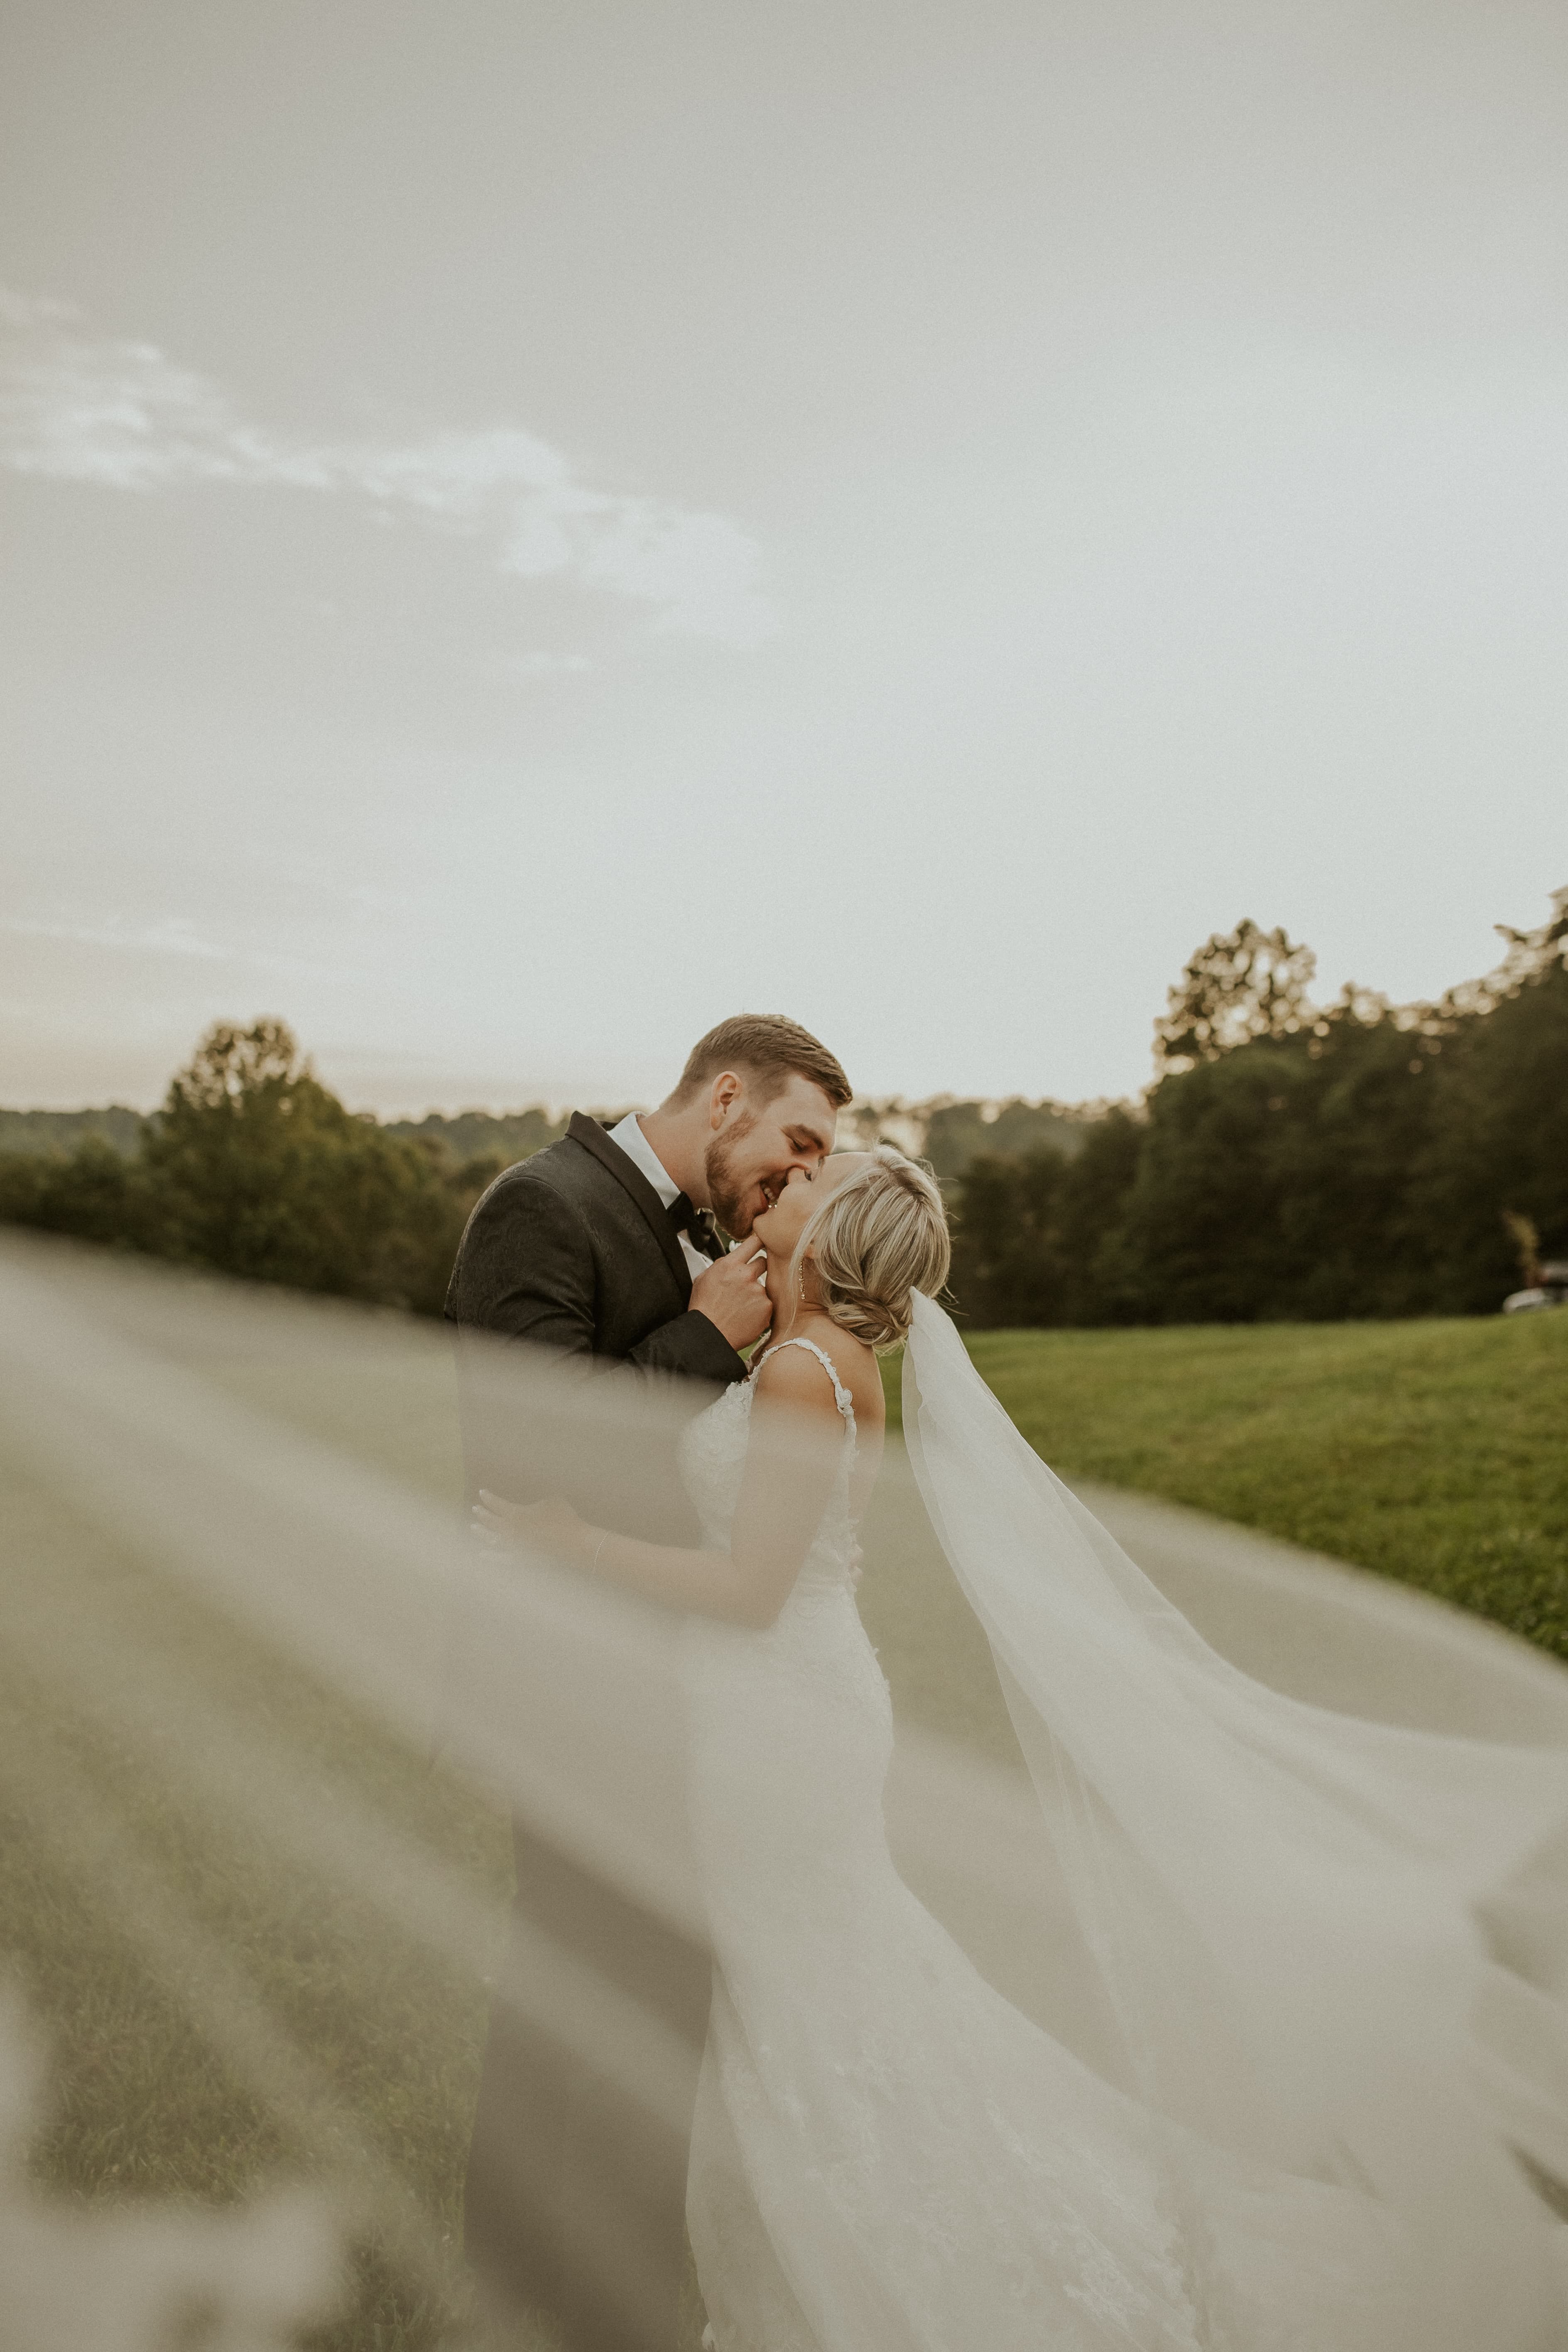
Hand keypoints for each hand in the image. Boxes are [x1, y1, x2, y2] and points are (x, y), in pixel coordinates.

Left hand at [473, 1489, 589, 1563]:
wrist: (573, 1544)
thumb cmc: (564, 1519)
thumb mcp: (553, 1500)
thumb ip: (538, 1502)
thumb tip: (535, 1504)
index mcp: (517, 1514)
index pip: (497, 1504)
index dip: (489, 1498)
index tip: (482, 1493)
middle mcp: (510, 1531)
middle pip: (491, 1521)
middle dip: (482, 1514)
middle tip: (475, 1509)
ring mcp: (513, 1547)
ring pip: (492, 1539)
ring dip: (482, 1533)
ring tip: (474, 1528)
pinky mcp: (519, 1560)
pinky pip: (500, 1558)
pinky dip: (490, 1556)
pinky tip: (482, 1554)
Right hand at [689, 1237, 771, 1350]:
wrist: (709, 1334)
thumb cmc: (704, 1308)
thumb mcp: (704, 1278)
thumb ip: (722, 1265)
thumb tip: (733, 1258)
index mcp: (730, 1265)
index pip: (753, 1242)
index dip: (759, 1241)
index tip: (763, 1241)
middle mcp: (746, 1275)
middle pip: (763, 1261)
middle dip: (757, 1269)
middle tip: (746, 1283)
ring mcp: (758, 1291)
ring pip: (764, 1286)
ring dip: (756, 1293)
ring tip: (740, 1307)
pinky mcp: (767, 1307)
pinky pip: (767, 1303)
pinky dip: (759, 1309)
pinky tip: (746, 1316)